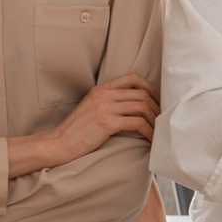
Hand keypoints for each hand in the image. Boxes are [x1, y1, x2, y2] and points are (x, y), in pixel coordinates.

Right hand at [36, 74, 160, 165]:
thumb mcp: (91, 110)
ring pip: (142, 106)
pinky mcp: (106, 123)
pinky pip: (136, 122)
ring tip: (159, 130)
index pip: (132, 78)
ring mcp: (104, 108)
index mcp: (100, 89)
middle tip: (163, 119)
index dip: (150, 87)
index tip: (157, 100)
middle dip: (157, 106)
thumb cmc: (75, 132)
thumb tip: (132, 108)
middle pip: (141, 93)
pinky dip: (148, 131)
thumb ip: (108, 104)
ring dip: (155, 120)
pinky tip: (150, 139)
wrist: (58, 144)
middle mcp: (103, 95)